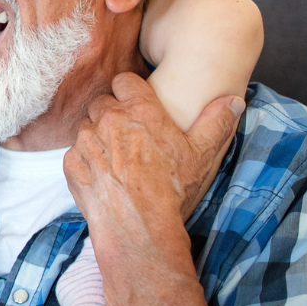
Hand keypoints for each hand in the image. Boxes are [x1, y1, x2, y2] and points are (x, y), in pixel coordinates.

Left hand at [64, 73, 244, 230]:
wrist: (139, 224)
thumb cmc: (172, 189)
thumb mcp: (202, 155)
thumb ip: (216, 122)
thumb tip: (234, 101)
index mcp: (140, 110)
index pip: (125, 81)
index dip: (129, 90)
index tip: (135, 103)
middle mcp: (109, 119)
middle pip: (103, 103)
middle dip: (112, 114)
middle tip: (127, 135)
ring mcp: (87, 140)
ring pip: (86, 126)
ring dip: (97, 136)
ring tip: (115, 158)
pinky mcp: (73, 162)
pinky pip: (75, 152)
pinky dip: (86, 160)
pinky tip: (103, 175)